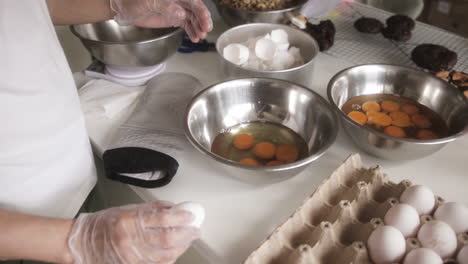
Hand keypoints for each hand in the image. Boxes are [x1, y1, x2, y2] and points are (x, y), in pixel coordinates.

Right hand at [68, 201, 199, 263]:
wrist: (82, 243)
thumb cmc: (104, 223)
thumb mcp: (127, 209)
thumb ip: (151, 209)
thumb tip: (174, 208)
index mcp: (130, 220)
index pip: (163, 218)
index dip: (181, 218)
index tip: (191, 216)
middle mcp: (130, 238)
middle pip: (167, 239)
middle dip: (186, 235)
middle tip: (195, 230)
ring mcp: (131, 255)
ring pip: (165, 255)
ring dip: (181, 247)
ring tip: (188, 240)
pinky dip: (169, 258)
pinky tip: (175, 252)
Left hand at [110, 0, 212, 41]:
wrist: (122, 8)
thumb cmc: (132, 0)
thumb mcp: (148, 2)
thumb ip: (165, 5)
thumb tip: (181, 12)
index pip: (191, 0)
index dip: (200, 9)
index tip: (204, 20)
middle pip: (195, 8)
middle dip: (202, 19)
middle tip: (205, 30)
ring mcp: (176, 8)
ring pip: (192, 17)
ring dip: (198, 27)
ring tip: (200, 37)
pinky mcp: (173, 17)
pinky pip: (186, 24)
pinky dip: (192, 31)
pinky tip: (195, 37)